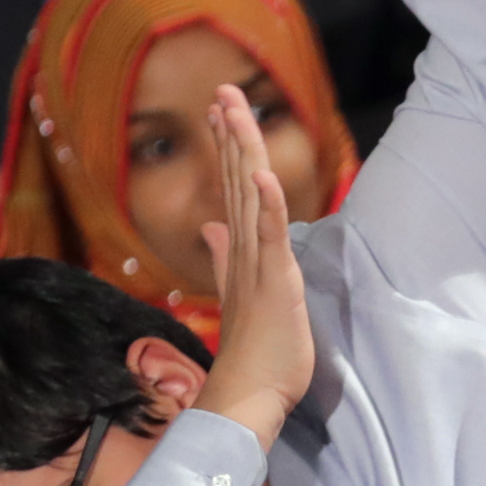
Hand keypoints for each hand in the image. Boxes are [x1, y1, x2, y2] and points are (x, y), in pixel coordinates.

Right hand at [195, 85, 314, 455]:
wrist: (248, 396)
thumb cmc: (254, 352)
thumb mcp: (241, 293)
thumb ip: (225, 258)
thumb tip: (211, 227)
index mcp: (241, 251)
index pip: (233, 187)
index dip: (227, 146)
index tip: (220, 108)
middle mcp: (244, 250)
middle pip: (236, 179)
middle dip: (230, 133)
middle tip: (222, 90)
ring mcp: (256, 264)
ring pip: (250, 196)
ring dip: (242, 152)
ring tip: (233, 111)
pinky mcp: (274, 280)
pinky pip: (270, 235)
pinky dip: (268, 204)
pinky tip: (261, 173)